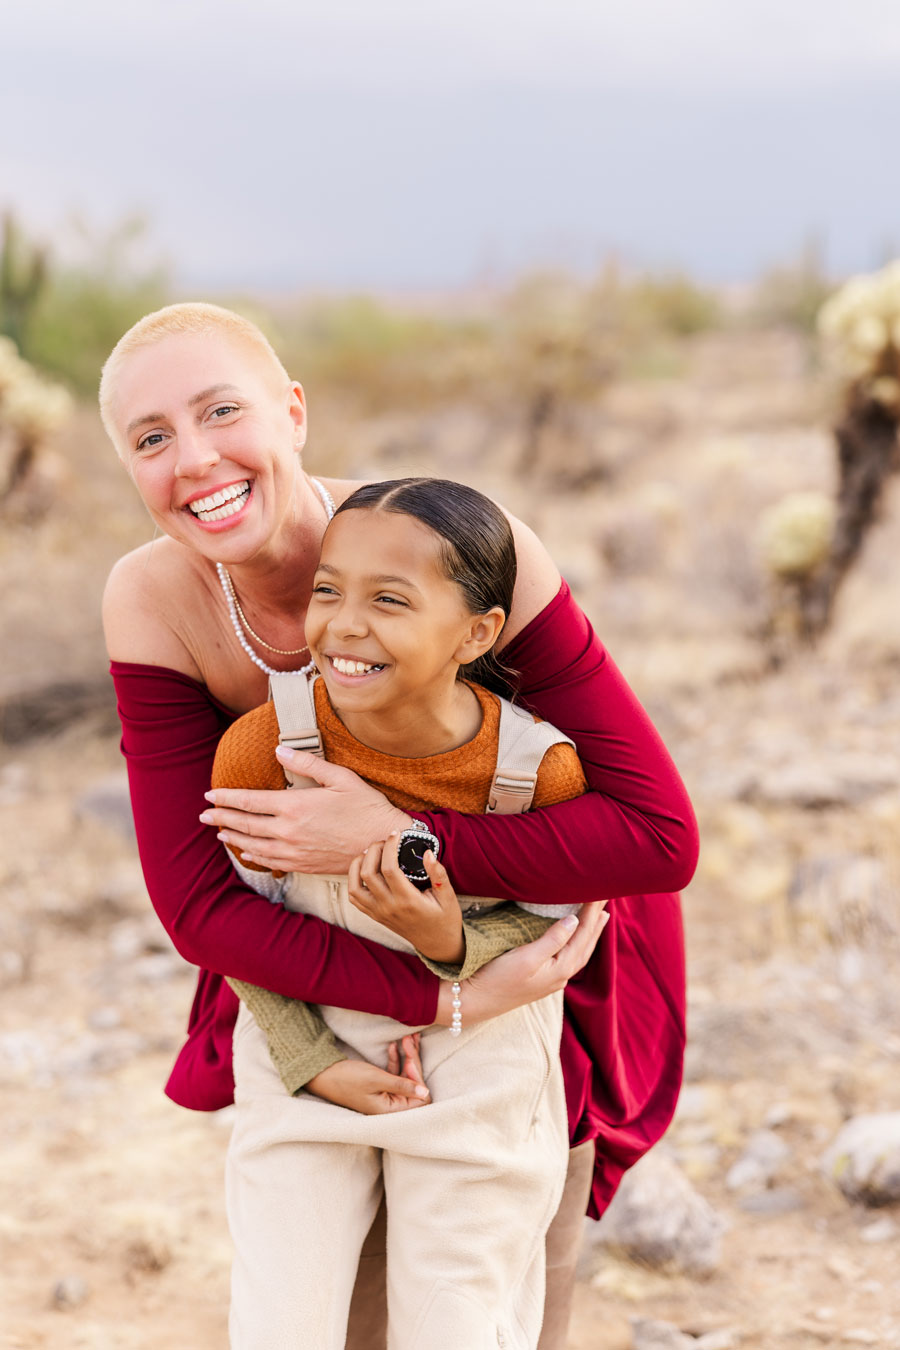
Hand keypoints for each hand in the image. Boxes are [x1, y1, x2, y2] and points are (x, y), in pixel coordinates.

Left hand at [200, 750, 410, 872]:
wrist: (384, 844)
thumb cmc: (366, 808)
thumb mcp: (340, 778)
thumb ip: (306, 763)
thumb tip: (279, 749)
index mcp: (295, 806)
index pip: (249, 801)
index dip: (226, 797)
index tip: (210, 793)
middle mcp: (288, 831)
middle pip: (244, 824)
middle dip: (221, 816)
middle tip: (203, 813)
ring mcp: (294, 851)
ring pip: (253, 845)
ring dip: (232, 837)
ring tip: (218, 830)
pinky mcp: (302, 864)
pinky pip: (269, 861)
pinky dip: (253, 855)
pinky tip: (246, 851)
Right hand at [306, 1034, 429, 1114]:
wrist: (322, 1074)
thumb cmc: (347, 1079)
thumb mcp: (376, 1079)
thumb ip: (401, 1085)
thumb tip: (425, 1093)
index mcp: (389, 1111)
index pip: (418, 1098)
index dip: (417, 1078)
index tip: (409, 1060)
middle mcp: (389, 1106)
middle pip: (413, 1084)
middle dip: (413, 1061)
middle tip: (409, 1039)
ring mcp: (384, 1095)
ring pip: (404, 1075)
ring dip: (406, 1056)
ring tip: (407, 1037)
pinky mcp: (378, 1086)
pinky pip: (393, 1072)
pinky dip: (395, 1059)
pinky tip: (393, 1046)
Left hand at [348, 835, 463, 963]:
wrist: (437, 944)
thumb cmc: (445, 918)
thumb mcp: (448, 895)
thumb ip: (438, 874)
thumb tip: (428, 853)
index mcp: (408, 900)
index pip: (390, 868)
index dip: (389, 846)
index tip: (396, 834)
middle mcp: (389, 907)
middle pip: (368, 873)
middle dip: (373, 850)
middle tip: (384, 841)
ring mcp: (379, 913)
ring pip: (355, 885)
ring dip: (358, 864)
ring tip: (371, 853)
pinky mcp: (374, 916)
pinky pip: (354, 898)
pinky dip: (353, 880)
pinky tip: (365, 869)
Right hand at [435, 902, 609, 1025]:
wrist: (475, 1001)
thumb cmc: (497, 978)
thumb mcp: (526, 957)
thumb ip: (553, 939)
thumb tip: (574, 920)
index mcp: (561, 968)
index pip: (583, 935)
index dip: (591, 913)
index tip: (598, 892)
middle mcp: (561, 975)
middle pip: (586, 944)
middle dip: (596, 922)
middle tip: (605, 900)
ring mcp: (552, 979)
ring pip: (579, 952)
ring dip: (590, 933)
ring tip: (599, 918)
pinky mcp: (542, 978)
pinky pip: (569, 956)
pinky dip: (577, 943)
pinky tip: (573, 939)